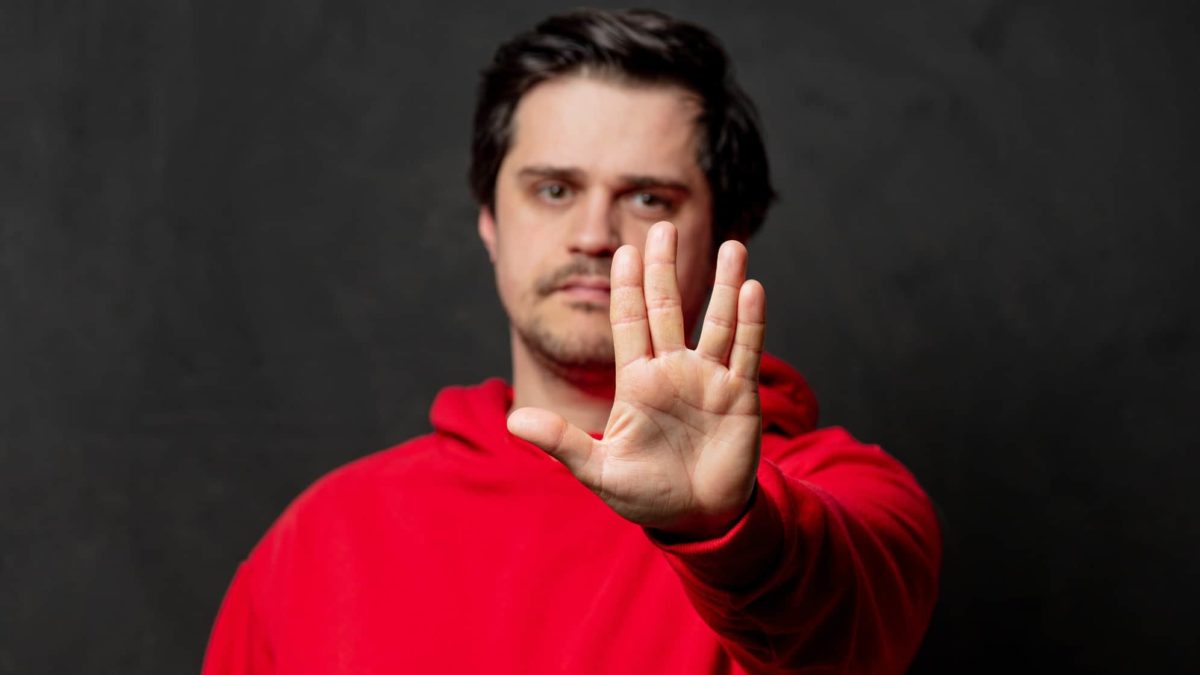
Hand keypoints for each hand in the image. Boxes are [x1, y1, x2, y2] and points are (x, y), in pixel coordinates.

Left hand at [507, 221, 765, 539]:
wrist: (698, 520)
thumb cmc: (645, 496)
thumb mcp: (599, 471)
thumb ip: (562, 443)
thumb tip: (514, 423)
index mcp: (637, 382)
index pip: (629, 323)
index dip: (627, 286)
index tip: (626, 249)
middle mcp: (672, 372)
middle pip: (669, 309)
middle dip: (665, 270)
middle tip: (664, 227)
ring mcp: (708, 380)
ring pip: (717, 322)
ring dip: (724, 285)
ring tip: (731, 245)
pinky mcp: (740, 396)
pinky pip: (746, 352)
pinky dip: (751, 321)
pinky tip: (752, 288)